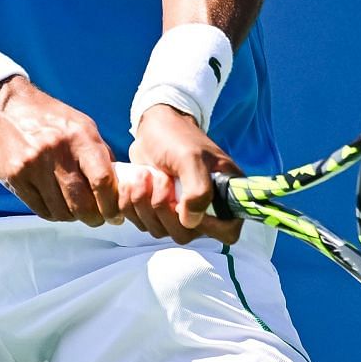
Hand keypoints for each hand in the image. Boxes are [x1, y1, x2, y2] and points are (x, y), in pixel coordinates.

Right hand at [0, 77, 120, 226]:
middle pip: (82, 203)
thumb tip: (120, 188)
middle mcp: (57, 150)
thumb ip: (101, 155)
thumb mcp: (83, 126)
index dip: (111, 204)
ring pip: (61, 211)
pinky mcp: (15, 176)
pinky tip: (57, 206)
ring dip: (73, 217)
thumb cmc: (52, 119)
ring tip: (75, 210)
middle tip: (96, 218)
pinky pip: (41, 209)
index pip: (102, 180)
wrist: (8, 108)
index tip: (115, 214)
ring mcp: (34, 164)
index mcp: (80, 136)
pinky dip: (53, 213)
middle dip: (93, 218)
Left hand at [126, 104, 241, 243]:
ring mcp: (180, 211)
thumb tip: (191, 222)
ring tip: (145, 175)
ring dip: (145, 205)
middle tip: (161, 178)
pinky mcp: (158, 210)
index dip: (208, 227)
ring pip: (161, 230)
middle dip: (165, 209)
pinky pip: (143, 223)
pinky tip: (134, 182)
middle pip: (186, 234)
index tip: (186, 205)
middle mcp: (204, 207)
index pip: (228, 231)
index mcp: (225, 194)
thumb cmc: (177, 137)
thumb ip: (198, 190)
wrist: (153, 127)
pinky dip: (132, 205)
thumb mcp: (190, 158)